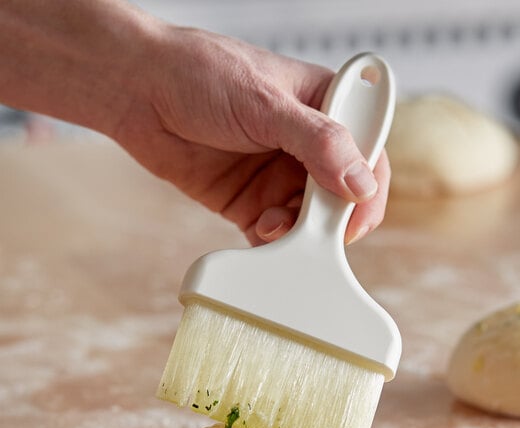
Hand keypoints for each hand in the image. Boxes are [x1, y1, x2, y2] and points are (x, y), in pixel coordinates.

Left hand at [113, 25, 390, 245]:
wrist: (137, 93)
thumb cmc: (200, 74)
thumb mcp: (265, 103)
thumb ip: (318, 143)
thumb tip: (361, 184)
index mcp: (324, 108)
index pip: (367, 153)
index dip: (368, 190)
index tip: (353, 219)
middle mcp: (307, 147)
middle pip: (340, 197)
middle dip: (329, 219)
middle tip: (310, 230)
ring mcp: (278, 177)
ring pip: (308, 221)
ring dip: (297, 233)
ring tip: (271, 225)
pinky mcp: (251, 202)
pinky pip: (273, 235)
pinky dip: (271, 245)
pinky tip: (259, 236)